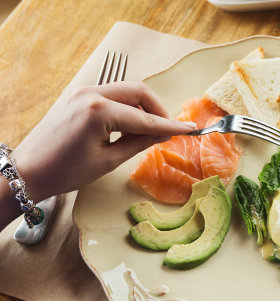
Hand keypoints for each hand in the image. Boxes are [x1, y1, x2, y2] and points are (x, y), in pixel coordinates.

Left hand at [10, 81, 195, 202]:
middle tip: (167, 131)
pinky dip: (128, 107)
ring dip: (143, 107)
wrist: (28, 170)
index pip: (145, 119)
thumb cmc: (66, 171)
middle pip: (139, 91)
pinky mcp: (79, 96)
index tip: (191, 129)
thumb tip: (163, 134)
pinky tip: (130, 126)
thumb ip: (139, 143)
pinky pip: (113, 94)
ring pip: (127, 90)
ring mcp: (84, 91)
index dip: (170, 126)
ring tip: (149, 132)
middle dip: (158, 110)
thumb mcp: (108, 160)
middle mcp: (92, 93)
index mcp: (99, 111)